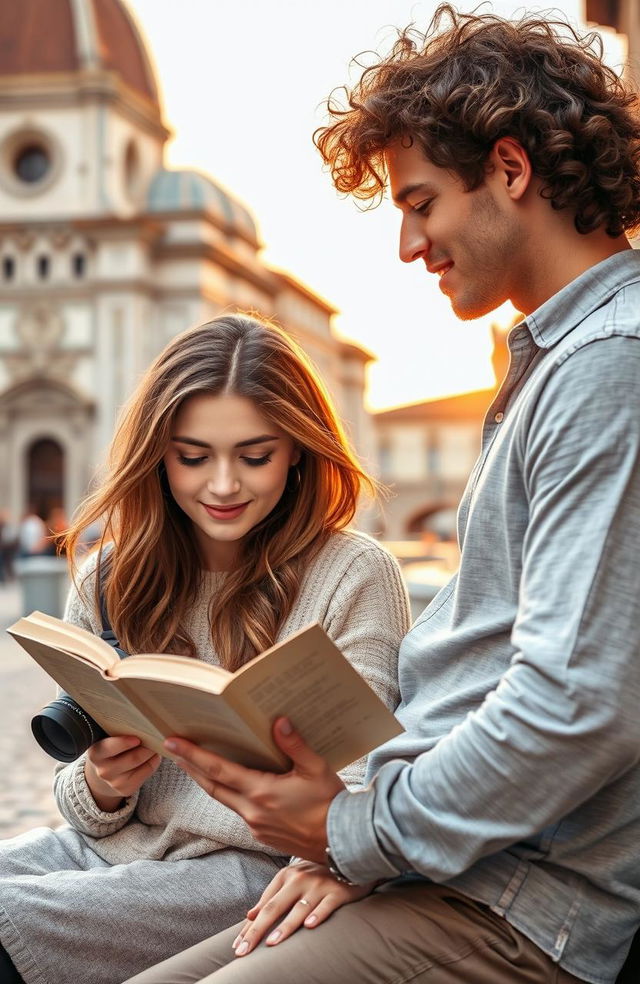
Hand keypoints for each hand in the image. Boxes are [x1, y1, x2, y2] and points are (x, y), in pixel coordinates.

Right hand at [85, 736, 160, 811]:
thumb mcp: (108, 739)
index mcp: (95, 754)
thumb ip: (119, 732)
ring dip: (152, 752)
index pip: (109, 747)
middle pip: (133, 757)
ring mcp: (114, 782)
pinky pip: (146, 772)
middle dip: (147, 745)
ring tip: (155, 743)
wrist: (104, 773)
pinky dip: (154, 762)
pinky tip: (154, 756)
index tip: (137, 738)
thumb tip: (143, 726)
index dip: (124, 743)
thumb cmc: (112, 749)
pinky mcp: (126, 789)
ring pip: (142, 763)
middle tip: (155, 736)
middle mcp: (103, 770)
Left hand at [165, 717, 345, 859]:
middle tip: (172, 749)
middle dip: (190, 766)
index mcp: (262, 792)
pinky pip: (238, 810)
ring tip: (194, 763)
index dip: (193, 755)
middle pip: (212, 787)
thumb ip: (296, 745)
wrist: (343, 842)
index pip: (218, 770)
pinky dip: (227, 794)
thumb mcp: (317, 768)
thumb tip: (279, 722)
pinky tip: (229, 784)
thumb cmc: (331, 803)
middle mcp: (252, 811)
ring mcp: (255, 825)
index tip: (172, 743)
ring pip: (223, 799)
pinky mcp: (262, 834)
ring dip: (206, 781)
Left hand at [231, 861, 375, 955]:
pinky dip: (318, 915)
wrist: (350, 855)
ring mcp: (319, 884)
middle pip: (275, 907)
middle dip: (257, 930)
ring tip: (272, 942)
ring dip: (286, 926)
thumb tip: (250, 915)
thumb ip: (272, 896)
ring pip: (299, 908)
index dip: (250, 927)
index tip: (237, 946)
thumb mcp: (292, 880)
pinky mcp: (338, 890)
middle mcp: (300, 879)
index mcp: (286, 876)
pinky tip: (309, 926)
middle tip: (244, 951)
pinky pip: (327, 904)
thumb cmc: (317, 874)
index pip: (264, 906)